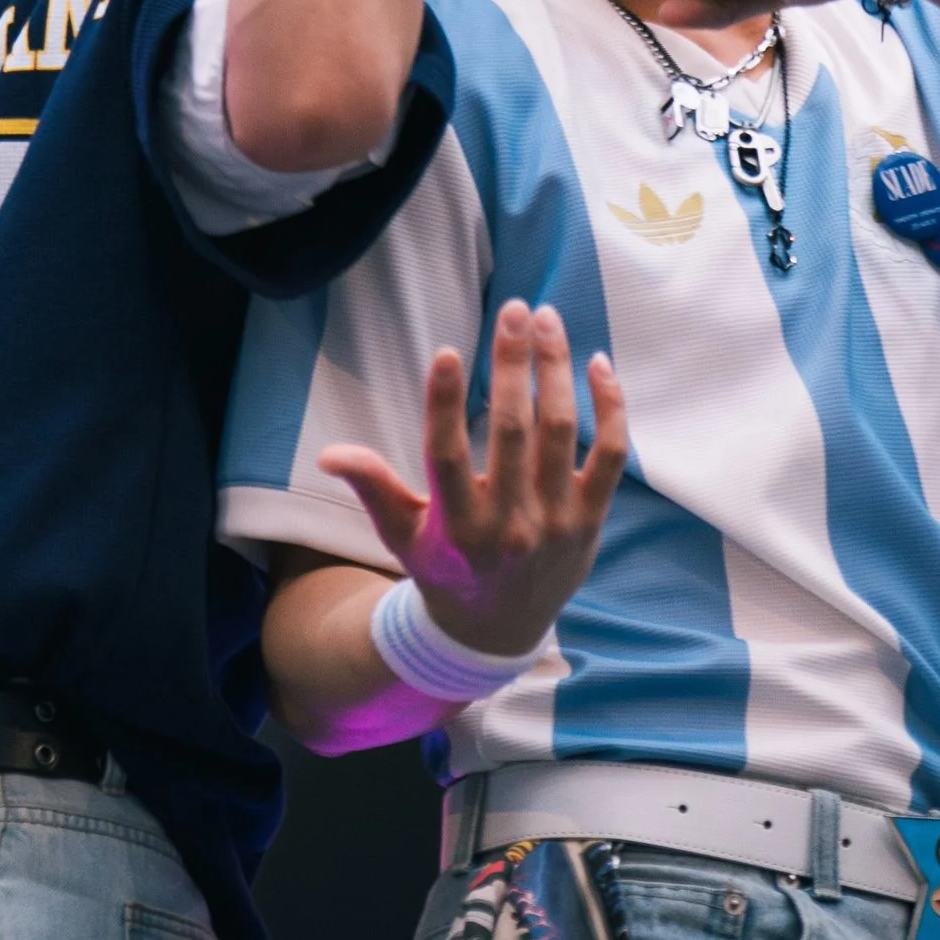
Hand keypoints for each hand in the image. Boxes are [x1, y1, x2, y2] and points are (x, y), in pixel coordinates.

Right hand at [319, 300, 626, 661]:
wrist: (499, 630)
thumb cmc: (443, 567)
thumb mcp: (400, 534)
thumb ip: (372, 488)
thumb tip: (329, 454)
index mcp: (455, 525)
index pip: (447, 455)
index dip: (447, 402)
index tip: (449, 352)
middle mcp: (508, 525)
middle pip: (513, 431)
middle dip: (513, 362)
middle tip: (513, 309)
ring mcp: (555, 522)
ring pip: (561, 432)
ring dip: (556, 369)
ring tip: (546, 320)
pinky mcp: (590, 519)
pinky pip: (608, 455)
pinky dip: (609, 408)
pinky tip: (597, 364)